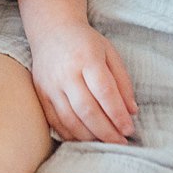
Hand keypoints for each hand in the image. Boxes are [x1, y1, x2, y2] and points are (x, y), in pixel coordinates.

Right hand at [29, 21, 136, 143]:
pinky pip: (55, 121)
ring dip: (90, 136)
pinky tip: (85, 138)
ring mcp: (50, 85)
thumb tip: (131, 112)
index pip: (105, 92)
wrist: (51, 29)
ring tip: (106, 142)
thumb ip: (122, 81)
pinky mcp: (40, 94)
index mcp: (87, 58)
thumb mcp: (109, 53)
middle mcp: (66, 73)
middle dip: (106, 131)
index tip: (129, 129)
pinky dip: (71, 135)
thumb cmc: (85, 42)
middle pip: (87, 110)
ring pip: (70, 120)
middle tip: (121, 142)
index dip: (118, 114)